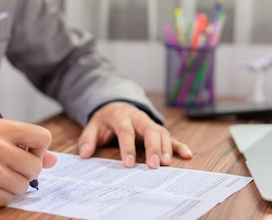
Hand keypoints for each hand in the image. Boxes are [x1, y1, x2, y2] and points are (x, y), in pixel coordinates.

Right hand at [0, 119, 57, 210]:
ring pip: (24, 185)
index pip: (43, 138)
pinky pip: (9, 199)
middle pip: (36, 166)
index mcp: (0, 128)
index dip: (39, 148)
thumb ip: (22, 143)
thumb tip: (53, 159)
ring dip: (12, 184)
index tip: (28, 152)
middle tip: (8, 167)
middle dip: (26, 170)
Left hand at [77, 102, 192, 168]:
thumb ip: (88, 139)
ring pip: (161, 133)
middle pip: (149, 131)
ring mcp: (150, 123)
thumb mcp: (93, 126)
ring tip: (166, 164)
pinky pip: (170, 136)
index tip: (129, 164)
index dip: (128, 148)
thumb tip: (84, 154)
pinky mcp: (157, 129)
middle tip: (154, 165)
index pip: (126, 132)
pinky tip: (187, 155)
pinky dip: (179, 145)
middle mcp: (139, 118)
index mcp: (122, 117)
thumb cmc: (105, 120)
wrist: (116, 105)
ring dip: (166, 148)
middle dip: (153, 148)